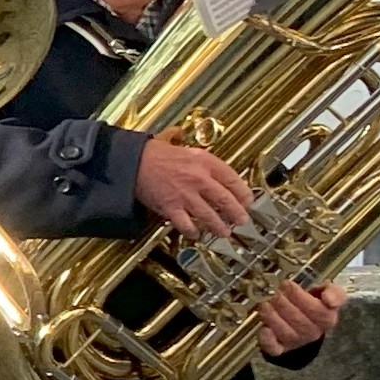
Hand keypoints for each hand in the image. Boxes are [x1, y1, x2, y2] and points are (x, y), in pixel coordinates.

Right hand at [137, 138, 255, 240]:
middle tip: (241, 220)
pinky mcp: (171, 207)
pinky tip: (196, 234)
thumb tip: (202, 153)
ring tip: (224, 232)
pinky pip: (186, 224)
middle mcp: (198, 179)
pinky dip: (193, 231)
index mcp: (204, 162)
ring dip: (219, 226)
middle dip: (237, 213)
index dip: (244, 193)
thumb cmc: (154, 154)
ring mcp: (185, 195)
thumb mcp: (181, 146)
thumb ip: (197, 153)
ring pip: (210, 216)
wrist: (131, 162)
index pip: (233, 179)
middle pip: (225, 200)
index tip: (247, 201)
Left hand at [256, 278, 342, 357]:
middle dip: (282, 303)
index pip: (317, 310)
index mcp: (327, 319)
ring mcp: (296, 342)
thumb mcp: (327, 293)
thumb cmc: (315, 302)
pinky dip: (268, 340)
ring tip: (264, 303)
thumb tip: (329, 299)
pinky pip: (275, 348)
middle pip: (298, 320)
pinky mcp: (280, 348)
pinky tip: (264, 328)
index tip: (287, 284)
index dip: (300, 297)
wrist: (303, 320)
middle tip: (272, 292)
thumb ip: (334, 293)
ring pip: (285, 332)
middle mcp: (313, 332)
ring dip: (272, 317)